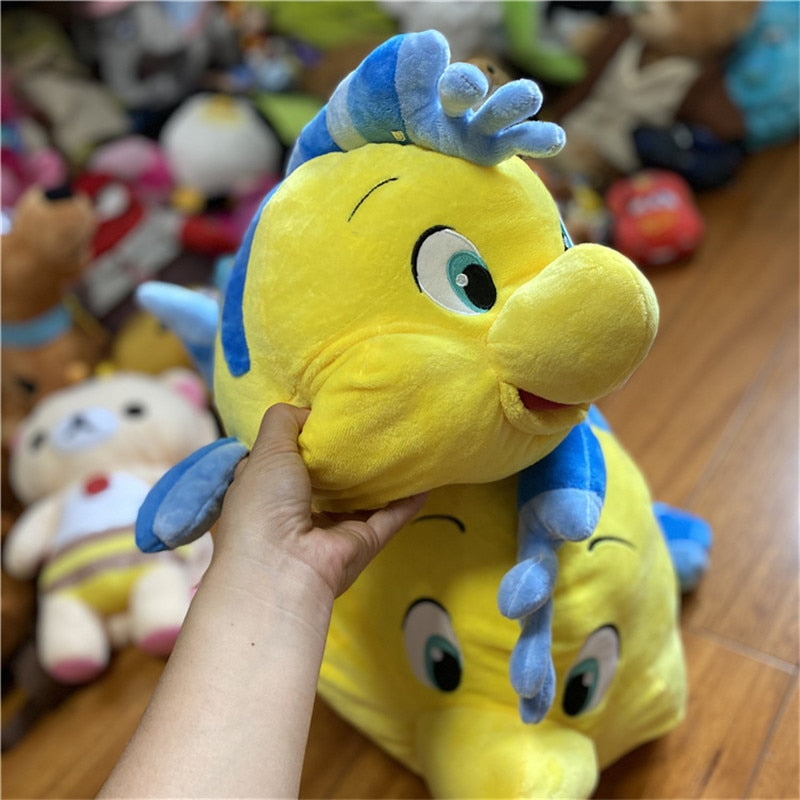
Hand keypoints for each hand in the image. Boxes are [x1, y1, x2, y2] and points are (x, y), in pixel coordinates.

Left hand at [212, 403, 427, 599]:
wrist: (283, 567)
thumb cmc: (265, 503)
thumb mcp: (265, 450)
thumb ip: (283, 421)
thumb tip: (309, 412)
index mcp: (266, 492)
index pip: (283, 460)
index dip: (300, 438)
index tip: (325, 416)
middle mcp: (297, 512)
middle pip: (326, 479)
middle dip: (343, 457)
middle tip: (368, 424)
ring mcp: (331, 530)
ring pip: (360, 499)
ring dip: (378, 478)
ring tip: (400, 445)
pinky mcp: (362, 543)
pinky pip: (390, 517)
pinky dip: (407, 500)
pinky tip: (424, 478)